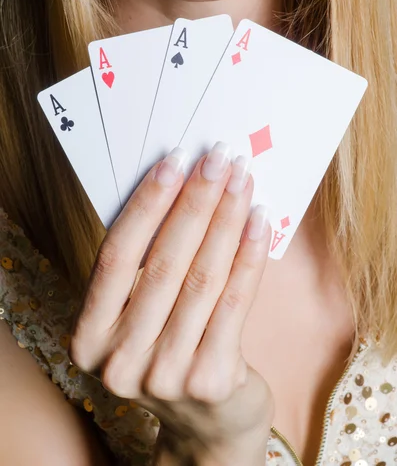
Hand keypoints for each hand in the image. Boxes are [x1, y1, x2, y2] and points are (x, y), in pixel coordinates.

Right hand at [69, 142, 273, 461]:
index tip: (174, 162)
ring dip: (225, 220)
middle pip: (162, 262)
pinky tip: (258, 221)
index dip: (145, 206)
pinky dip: (248, 255)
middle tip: (217, 159)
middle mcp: (119, 358)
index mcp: (89, 335)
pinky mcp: (210, 380)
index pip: (115, 256)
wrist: (207, 423)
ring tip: (241, 181)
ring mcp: (164, 374)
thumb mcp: (142, 315)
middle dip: (194, 202)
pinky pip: (234, 302)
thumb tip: (181, 189)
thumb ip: (147, 268)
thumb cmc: (171, 349)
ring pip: (201, 277)